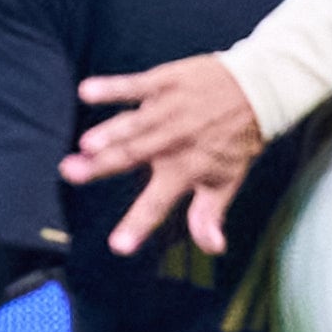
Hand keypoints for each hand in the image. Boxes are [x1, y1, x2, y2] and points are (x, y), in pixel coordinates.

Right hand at [61, 56, 262, 257]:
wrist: (258, 88)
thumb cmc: (238, 139)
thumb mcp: (228, 180)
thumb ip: (209, 214)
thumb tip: (212, 248)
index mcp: (188, 168)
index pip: (158, 202)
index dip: (138, 224)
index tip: (118, 246)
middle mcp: (175, 141)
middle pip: (133, 156)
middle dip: (102, 166)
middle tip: (72, 174)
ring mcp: (168, 110)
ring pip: (134, 124)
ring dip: (109, 133)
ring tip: (86, 144)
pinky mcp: (164, 83)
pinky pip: (135, 86)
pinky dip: (112, 88)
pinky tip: (88, 91)